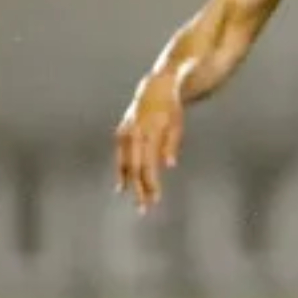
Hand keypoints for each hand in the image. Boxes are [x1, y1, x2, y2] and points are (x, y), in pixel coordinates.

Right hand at [114, 73, 185, 213]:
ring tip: (136, 201)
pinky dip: (121, 172)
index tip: (155, 199)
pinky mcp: (121, 133)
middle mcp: (133, 135)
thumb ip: (171, 144)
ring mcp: (125, 133)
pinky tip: (123, 186)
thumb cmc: (171, 109)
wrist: (155, 88)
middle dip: (140, 189)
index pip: (148, 165)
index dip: (151, 183)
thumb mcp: (176, 125)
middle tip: (144, 208)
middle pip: (134, 168)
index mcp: (148, 133)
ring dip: (130, 184)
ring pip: (125, 164)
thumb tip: (169, 165)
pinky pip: (120, 157)